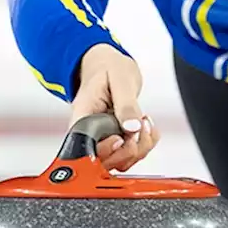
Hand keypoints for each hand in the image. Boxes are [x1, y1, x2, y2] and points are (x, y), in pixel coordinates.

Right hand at [70, 44, 160, 171]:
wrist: (107, 64)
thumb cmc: (107, 67)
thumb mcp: (120, 79)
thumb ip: (126, 104)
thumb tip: (132, 127)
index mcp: (82, 118)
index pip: (86, 148)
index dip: (106, 150)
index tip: (121, 138)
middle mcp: (90, 133)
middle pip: (104, 162)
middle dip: (128, 150)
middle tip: (139, 126)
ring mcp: (103, 139)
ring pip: (120, 162)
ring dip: (140, 147)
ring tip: (143, 122)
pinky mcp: (117, 140)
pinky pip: (131, 155)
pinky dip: (145, 144)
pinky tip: (146, 127)